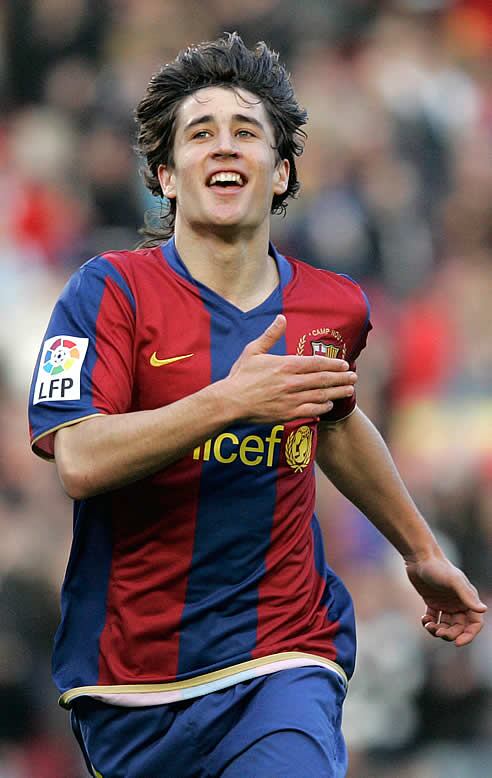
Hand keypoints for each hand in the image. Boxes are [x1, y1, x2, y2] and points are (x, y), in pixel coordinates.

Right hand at [224, 314, 356, 422]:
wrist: (230, 402)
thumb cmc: (240, 376)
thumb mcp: (253, 351)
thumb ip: (270, 335)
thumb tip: (281, 318)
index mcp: (286, 365)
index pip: (317, 363)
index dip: (334, 364)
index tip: (345, 364)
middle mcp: (292, 382)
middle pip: (324, 379)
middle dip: (341, 378)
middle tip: (354, 377)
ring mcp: (291, 399)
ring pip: (321, 395)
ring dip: (337, 392)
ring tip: (348, 390)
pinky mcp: (288, 414)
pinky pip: (311, 410)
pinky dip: (322, 407)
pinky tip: (328, 404)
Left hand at [405, 554, 486, 646]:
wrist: (419, 558)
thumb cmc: (438, 567)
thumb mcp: (453, 581)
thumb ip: (467, 596)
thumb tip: (483, 610)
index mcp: (468, 599)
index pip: (474, 624)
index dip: (468, 635)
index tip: (457, 643)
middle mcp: (458, 603)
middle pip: (459, 628)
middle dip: (450, 634)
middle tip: (438, 632)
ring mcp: (445, 604)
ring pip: (446, 626)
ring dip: (438, 630)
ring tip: (429, 626)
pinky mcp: (432, 602)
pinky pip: (434, 619)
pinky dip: (429, 623)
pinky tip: (424, 620)